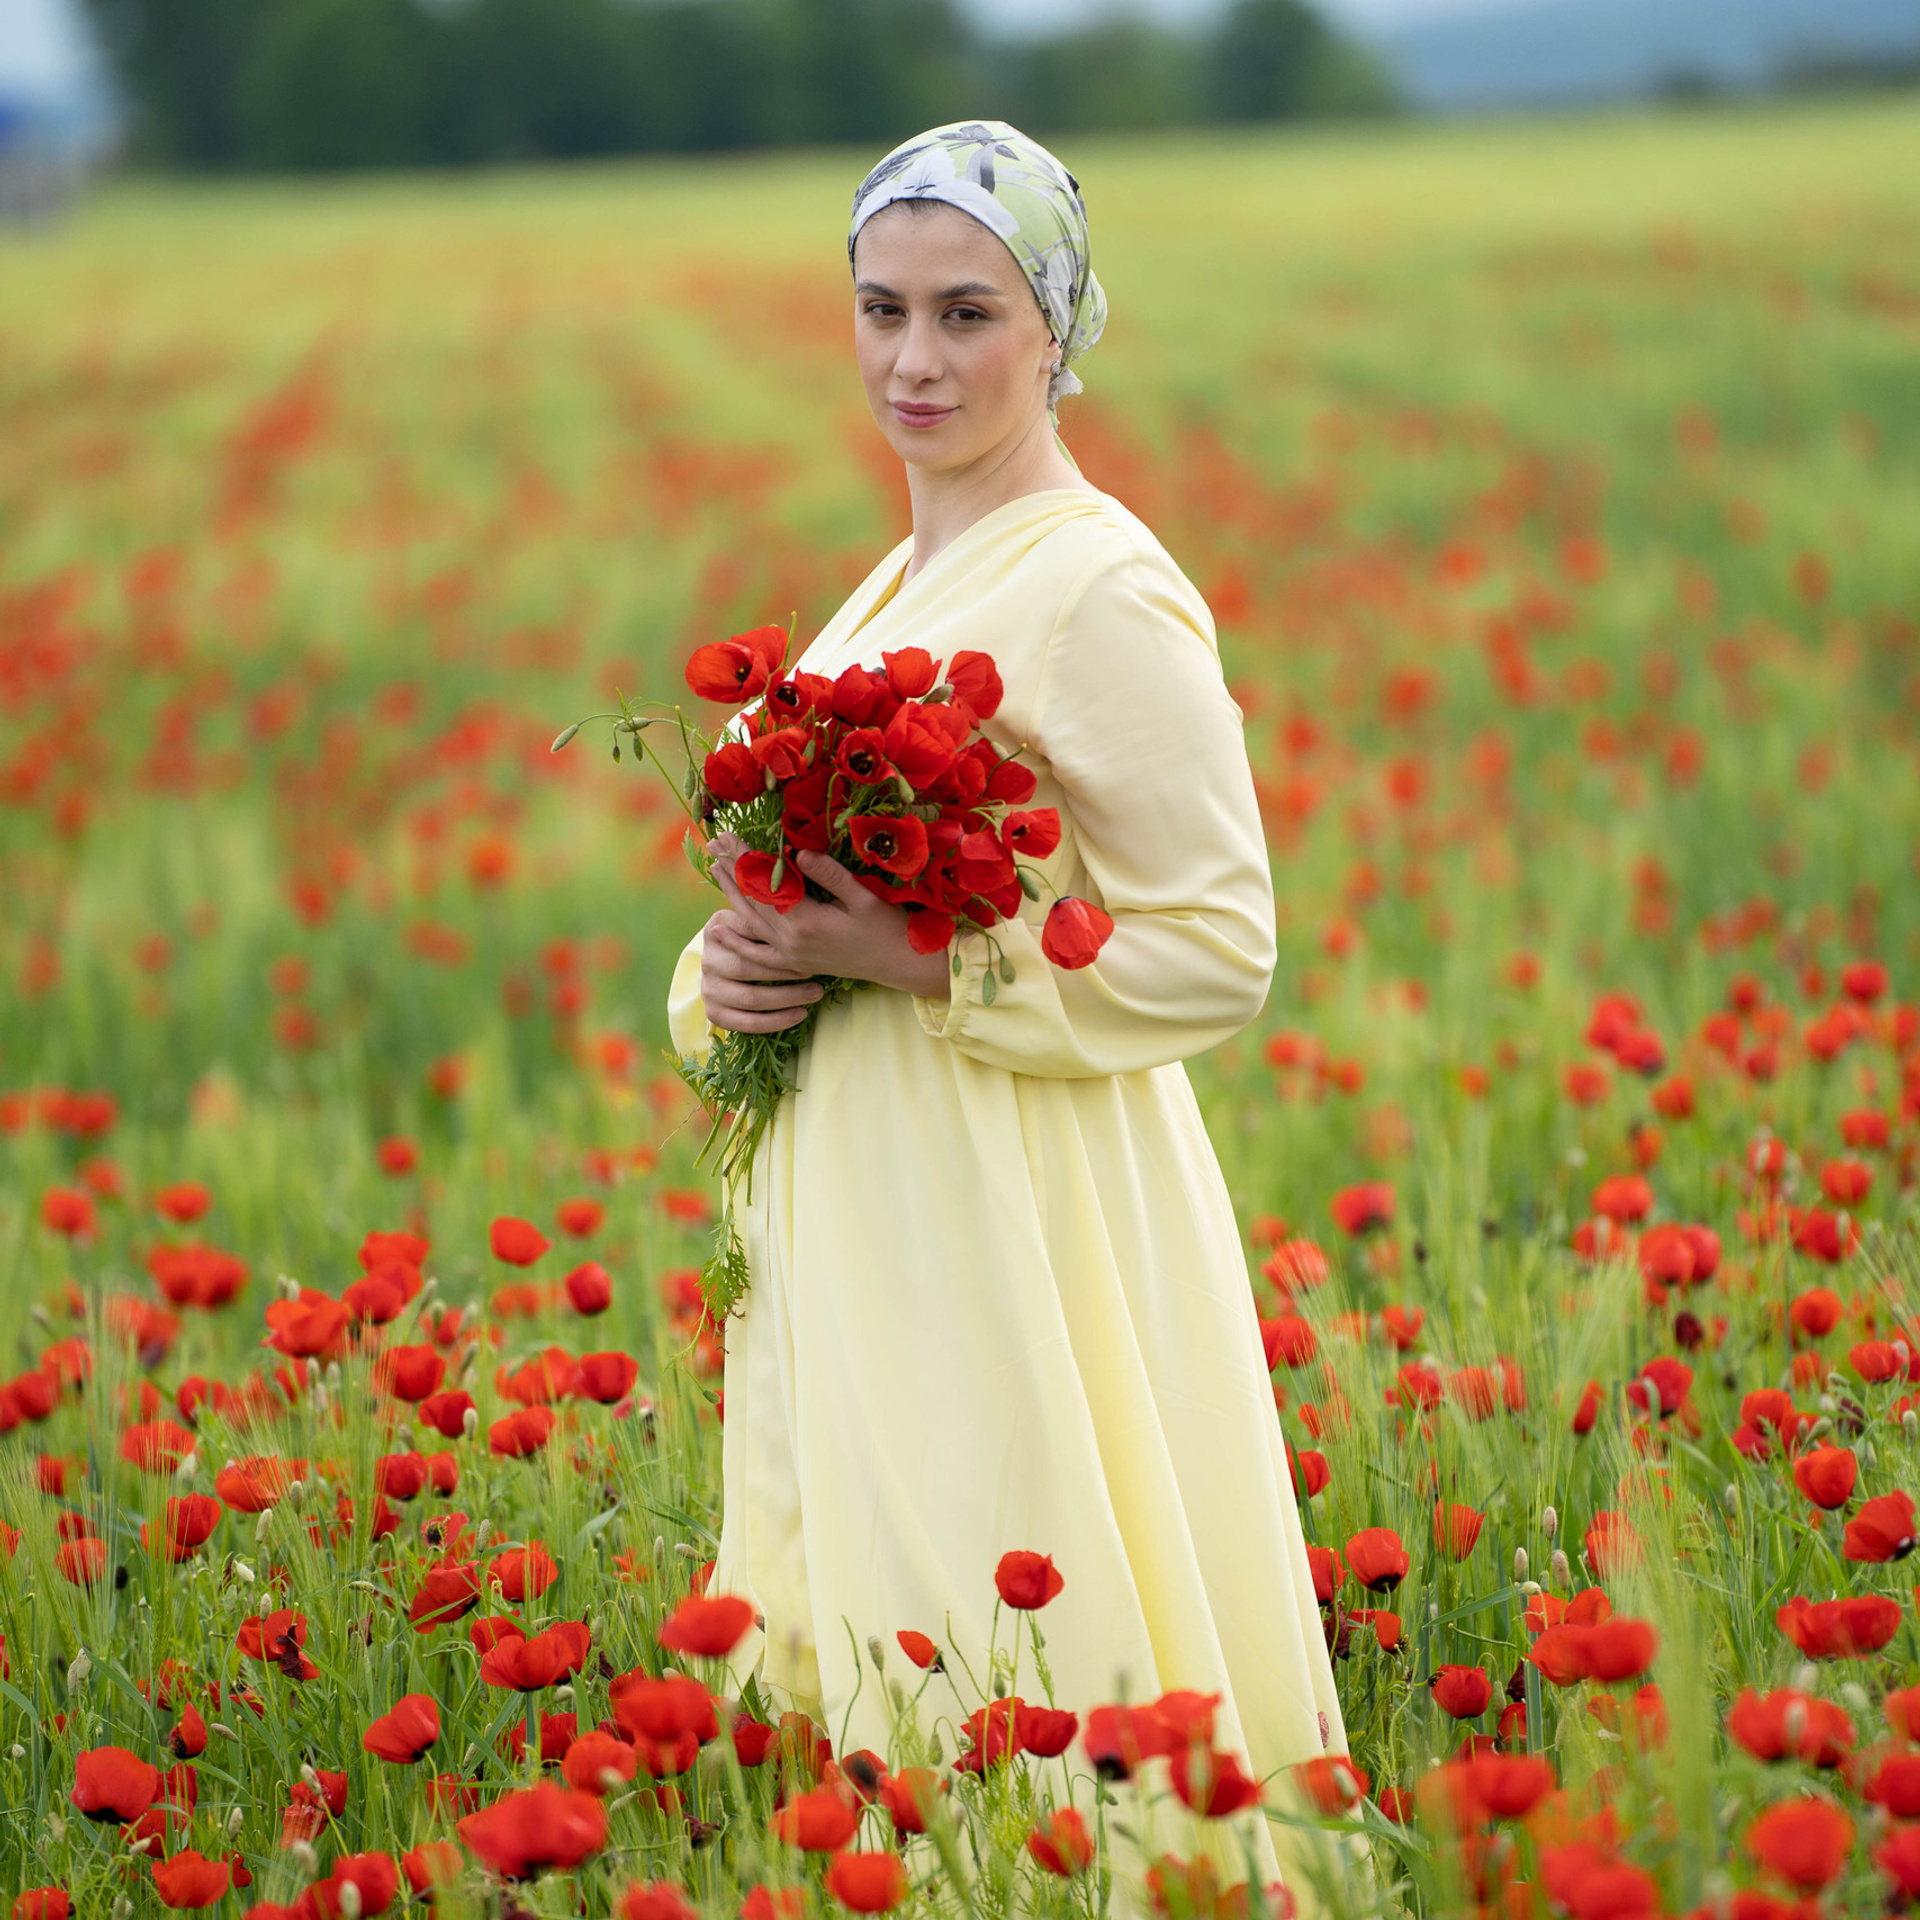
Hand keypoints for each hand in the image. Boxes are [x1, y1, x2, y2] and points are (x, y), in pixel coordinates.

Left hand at [702, 833, 950, 1032]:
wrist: (900, 965)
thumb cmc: (887, 927)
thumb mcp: (863, 896)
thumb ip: (829, 874)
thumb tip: (798, 853)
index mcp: (805, 922)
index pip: (763, 884)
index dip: (744, 858)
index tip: (728, 835)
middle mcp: (790, 942)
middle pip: (750, 900)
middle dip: (731, 869)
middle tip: (714, 842)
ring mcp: (790, 956)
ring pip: (749, 923)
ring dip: (729, 894)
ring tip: (714, 868)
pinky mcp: (794, 963)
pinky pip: (757, 952)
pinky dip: (737, 939)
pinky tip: (720, 928)